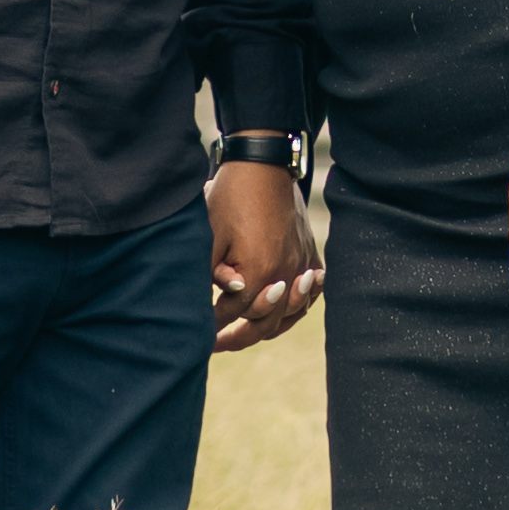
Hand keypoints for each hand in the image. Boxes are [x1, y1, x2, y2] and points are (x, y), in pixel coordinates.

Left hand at [207, 160, 322, 349]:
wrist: (263, 164)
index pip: (233, 314)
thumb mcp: (211, 235)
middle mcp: (286, 274)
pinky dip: (297, 308)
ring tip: (247, 335)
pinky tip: (284, 313)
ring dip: (268, 327)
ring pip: (290, 314)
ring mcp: (302, 264)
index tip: (198, 338)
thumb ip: (214, 273)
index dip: (212, 327)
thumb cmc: (230, 197)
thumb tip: (225, 300)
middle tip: (216, 344)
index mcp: (258, 272)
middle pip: (264, 322)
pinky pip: (310, 293)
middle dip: (239, 336)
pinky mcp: (310, 253)